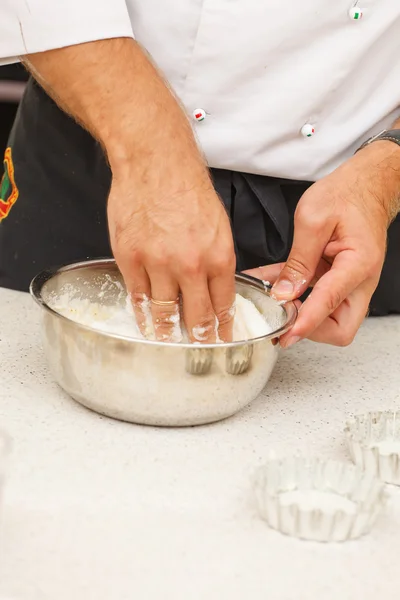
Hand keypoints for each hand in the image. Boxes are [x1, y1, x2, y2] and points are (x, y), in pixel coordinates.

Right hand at [108, 173, 235, 342]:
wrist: (156, 162)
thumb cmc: (188, 188)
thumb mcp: (219, 225)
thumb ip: (217, 260)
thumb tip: (215, 288)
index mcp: (219, 257)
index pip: (223, 306)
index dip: (223, 330)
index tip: (222, 342)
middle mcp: (190, 265)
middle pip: (196, 317)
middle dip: (199, 340)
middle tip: (199, 353)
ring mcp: (158, 264)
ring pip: (165, 313)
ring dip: (168, 333)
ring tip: (170, 344)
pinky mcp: (130, 258)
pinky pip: (137, 297)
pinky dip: (143, 314)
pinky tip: (147, 323)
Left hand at [246, 142, 399, 346]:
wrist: (364, 184)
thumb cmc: (346, 194)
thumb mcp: (313, 218)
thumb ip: (298, 260)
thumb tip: (285, 293)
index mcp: (358, 264)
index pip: (331, 303)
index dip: (306, 323)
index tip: (285, 335)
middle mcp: (359, 279)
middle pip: (341, 327)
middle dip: (311, 331)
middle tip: (282, 321)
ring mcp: (350, 281)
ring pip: (329, 317)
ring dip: (298, 313)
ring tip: (268, 304)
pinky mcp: (338, 277)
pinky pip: (316, 296)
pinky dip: (292, 293)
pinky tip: (267, 285)